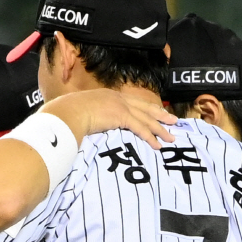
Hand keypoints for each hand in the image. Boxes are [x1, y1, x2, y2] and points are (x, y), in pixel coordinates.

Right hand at [44, 89, 176, 150]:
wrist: (68, 112)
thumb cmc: (68, 114)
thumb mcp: (81, 110)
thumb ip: (89, 115)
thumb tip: (86, 123)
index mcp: (109, 95)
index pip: (133, 102)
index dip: (147, 108)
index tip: (157, 113)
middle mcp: (118, 98)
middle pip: (145, 107)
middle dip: (160, 115)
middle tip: (173, 121)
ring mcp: (120, 106)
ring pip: (146, 118)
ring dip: (160, 129)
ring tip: (171, 137)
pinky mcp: (121, 116)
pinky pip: (140, 128)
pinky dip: (150, 137)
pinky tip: (158, 145)